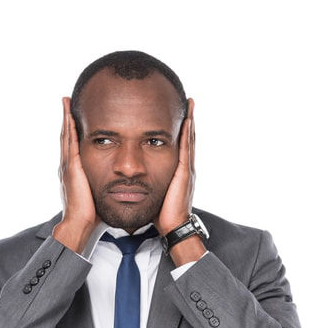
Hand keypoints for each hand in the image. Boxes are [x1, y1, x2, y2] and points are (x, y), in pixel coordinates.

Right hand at [53, 97, 96, 251]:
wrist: (81, 223)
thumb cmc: (92, 212)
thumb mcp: (98, 192)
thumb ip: (102, 183)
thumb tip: (115, 181)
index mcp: (75, 171)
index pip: (74, 145)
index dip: (73, 129)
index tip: (74, 114)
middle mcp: (68, 166)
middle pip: (66, 136)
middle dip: (66, 118)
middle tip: (66, 101)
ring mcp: (67, 166)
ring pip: (66, 136)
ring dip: (66, 118)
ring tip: (66, 102)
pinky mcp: (71, 169)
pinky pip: (69, 144)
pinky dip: (69, 130)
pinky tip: (70, 117)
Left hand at [158, 98, 195, 233]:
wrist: (172, 227)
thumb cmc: (162, 213)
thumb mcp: (154, 192)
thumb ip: (150, 181)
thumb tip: (137, 175)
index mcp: (178, 171)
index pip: (180, 145)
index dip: (182, 129)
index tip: (181, 113)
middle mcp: (185, 168)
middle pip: (188, 138)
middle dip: (189, 119)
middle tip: (189, 101)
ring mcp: (187, 169)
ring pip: (189, 140)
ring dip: (190, 121)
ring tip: (190, 104)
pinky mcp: (184, 173)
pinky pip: (186, 149)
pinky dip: (187, 134)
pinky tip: (187, 121)